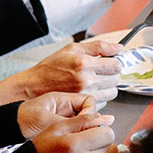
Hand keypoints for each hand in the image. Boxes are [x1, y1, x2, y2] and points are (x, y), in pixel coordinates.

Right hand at [0, 38, 128, 105]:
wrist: (34, 86)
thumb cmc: (51, 67)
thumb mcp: (72, 49)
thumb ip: (98, 47)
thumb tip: (118, 47)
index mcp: (84, 63)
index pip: (116, 65)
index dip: (115, 63)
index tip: (110, 63)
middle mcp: (86, 80)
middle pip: (116, 80)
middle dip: (111, 75)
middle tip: (101, 72)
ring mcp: (84, 94)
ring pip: (112, 93)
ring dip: (107, 87)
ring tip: (95, 81)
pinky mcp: (83, 105)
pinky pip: (103, 102)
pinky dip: (99, 97)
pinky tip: (88, 91)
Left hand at [15, 89, 98, 137]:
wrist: (8, 128)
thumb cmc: (21, 119)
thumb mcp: (45, 120)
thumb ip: (70, 122)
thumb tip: (95, 122)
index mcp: (63, 100)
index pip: (89, 101)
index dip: (91, 112)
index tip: (86, 123)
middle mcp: (66, 109)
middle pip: (89, 114)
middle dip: (89, 124)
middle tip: (81, 133)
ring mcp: (64, 120)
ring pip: (84, 126)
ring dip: (82, 133)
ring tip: (75, 140)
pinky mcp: (61, 132)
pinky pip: (75, 134)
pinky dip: (76, 139)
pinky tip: (70, 144)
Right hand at [31, 111, 121, 152]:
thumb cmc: (40, 152)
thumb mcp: (56, 129)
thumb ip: (83, 121)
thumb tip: (108, 118)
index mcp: (73, 144)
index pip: (108, 134)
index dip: (102, 132)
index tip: (94, 134)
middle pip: (112, 150)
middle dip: (105, 146)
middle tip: (91, 147)